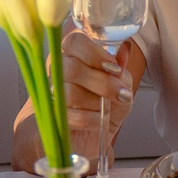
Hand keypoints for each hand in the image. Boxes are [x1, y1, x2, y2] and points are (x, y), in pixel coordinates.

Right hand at [60, 28, 130, 162]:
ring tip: (108, 108)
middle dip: (102, 82)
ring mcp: (52, 95)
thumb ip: (121, 70)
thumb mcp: (120, 87)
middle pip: (71, 67)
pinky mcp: (52, 118)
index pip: (74, 41)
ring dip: (97, 102)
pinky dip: (92, 118)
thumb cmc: (104, 106)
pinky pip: (71, 115)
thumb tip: (124, 50)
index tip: (113, 67)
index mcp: (74, 56)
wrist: (92, 137)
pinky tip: (100, 120)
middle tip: (119, 92)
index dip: (94, 53)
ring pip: (69, 91)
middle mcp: (58, 72)